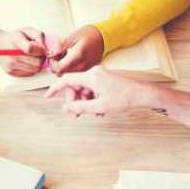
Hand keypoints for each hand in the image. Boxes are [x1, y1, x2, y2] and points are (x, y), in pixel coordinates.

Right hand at [0, 27, 46, 76]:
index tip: (39, 48)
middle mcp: (12, 54)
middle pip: (37, 62)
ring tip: (30, 57)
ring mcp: (11, 64)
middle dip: (40, 57)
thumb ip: (39, 36)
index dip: (40, 50)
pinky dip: (30, 68)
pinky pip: (29, 74)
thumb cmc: (14, 37)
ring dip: (36, 64)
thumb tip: (45, 49)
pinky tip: (26, 62)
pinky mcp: (11, 72)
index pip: (31, 49)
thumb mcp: (27, 30)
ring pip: (35, 69)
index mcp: (16, 40)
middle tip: (35, 53)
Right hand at [46, 67, 161, 116]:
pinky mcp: (104, 79)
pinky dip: (92, 99)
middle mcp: (94, 73)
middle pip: (75, 86)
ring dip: (84, 102)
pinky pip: (91, 89)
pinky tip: (99, 110)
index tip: (47, 96)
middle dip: (74, 101)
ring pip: (83, 89)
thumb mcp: (100, 107)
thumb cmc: (124, 99)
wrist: (142, 95)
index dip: (55, 89)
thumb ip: (80, 107)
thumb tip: (66, 109)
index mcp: (91, 77)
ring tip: (93, 114)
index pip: (66, 80)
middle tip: (76, 115)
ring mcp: (100, 75)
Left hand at [49, 25, 103, 74]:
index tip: (53, 56)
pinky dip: (69, 67)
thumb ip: (60, 46)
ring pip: (67, 74)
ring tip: (66, 54)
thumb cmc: (90, 34)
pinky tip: (71, 58)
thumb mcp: (72, 36)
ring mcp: (86, 69)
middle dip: (56, 65)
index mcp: (78, 56)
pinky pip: (74, 72)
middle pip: (62, 73)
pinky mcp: (87, 70)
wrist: (105, 36)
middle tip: (58, 54)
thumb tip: (50, 54)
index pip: (59, 68)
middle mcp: (83, 65)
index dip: (52, 63)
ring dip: (62, 66)